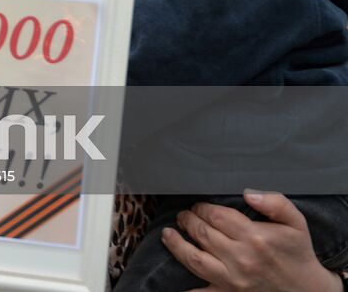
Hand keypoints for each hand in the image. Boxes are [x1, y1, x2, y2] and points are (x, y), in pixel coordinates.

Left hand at [162, 190, 340, 291]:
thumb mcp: (296, 223)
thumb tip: (249, 193)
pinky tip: (171, 280)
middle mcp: (241, 258)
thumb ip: (275, 202)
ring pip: (193, 259)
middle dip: (188, 221)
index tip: (199, 205)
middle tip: (183, 216)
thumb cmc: (298, 253)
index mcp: (255, 237)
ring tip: (167, 234)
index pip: (216, 216)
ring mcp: (233, 278)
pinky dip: (186, 288)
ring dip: (176, 244)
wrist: (307, 289)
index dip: (203, 208)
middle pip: (202, 234)